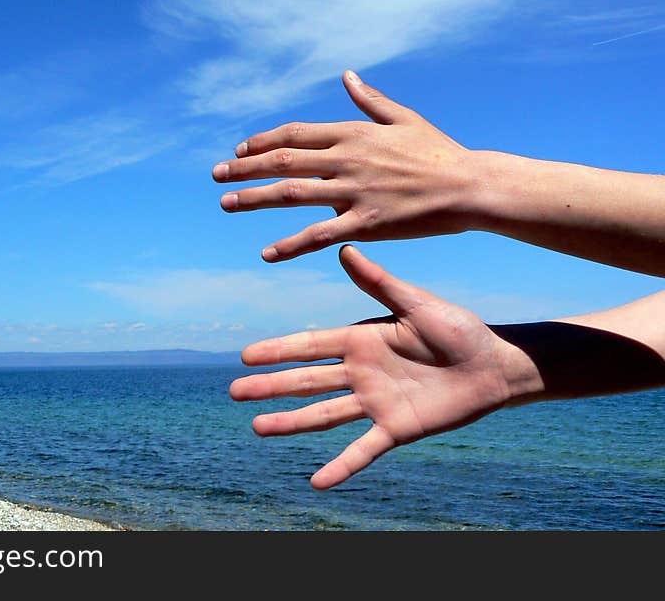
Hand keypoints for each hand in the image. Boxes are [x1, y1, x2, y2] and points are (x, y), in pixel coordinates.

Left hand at [213, 70, 477, 261]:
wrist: (471, 185)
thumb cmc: (439, 151)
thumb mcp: (403, 118)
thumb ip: (369, 100)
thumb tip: (347, 75)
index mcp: (353, 133)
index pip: (295, 134)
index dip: (262, 142)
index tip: (240, 151)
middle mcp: (347, 159)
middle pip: (283, 161)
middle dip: (244, 168)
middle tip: (216, 176)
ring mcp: (354, 191)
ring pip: (291, 193)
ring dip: (253, 198)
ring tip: (225, 204)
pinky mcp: (366, 222)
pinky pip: (319, 235)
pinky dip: (290, 245)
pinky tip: (267, 254)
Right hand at [230, 246, 536, 488]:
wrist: (494, 364)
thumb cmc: (458, 328)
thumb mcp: (416, 303)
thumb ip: (378, 282)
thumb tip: (343, 248)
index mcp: (361, 339)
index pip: (310, 346)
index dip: (278, 350)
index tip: (246, 356)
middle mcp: (360, 373)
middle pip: (306, 381)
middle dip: (271, 386)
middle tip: (235, 391)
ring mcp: (375, 403)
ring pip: (323, 415)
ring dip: (290, 422)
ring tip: (257, 427)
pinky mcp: (396, 429)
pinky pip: (362, 451)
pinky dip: (341, 467)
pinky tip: (318, 481)